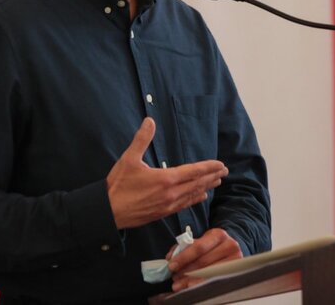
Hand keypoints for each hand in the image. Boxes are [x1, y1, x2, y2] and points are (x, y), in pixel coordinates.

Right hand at [107, 118, 227, 228]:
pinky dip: (195, 199)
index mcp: (165, 179)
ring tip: (217, 182)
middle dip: (212, 176)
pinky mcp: (163, 213)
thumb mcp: (129, 159)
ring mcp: (168, 205)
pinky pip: (185, 205)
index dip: (209, 167)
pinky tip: (200, 196)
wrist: (109, 212)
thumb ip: (141, 139)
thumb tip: (149, 121)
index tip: (220, 164)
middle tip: (225, 171)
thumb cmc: (118, 185)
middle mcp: (171, 193)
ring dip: (206, 187)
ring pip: (193, 194)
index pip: (194, 171)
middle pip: (197, 183)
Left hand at [168, 228, 242, 291]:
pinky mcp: (235, 272)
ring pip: (209, 273)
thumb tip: (170, 257)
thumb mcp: (200, 241)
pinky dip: (200, 283)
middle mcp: (229, 245)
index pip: (199, 247)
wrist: (229, 249)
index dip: (184, 257)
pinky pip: (215, 280)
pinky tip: (190, 286)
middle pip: (204, 262)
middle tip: (174, 277)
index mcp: (218, 234)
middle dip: (186, 271)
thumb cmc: (211, 246)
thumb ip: (184, 247)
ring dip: (191, 280)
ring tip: (179, 283)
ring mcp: (235, 260)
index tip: (172, 265)